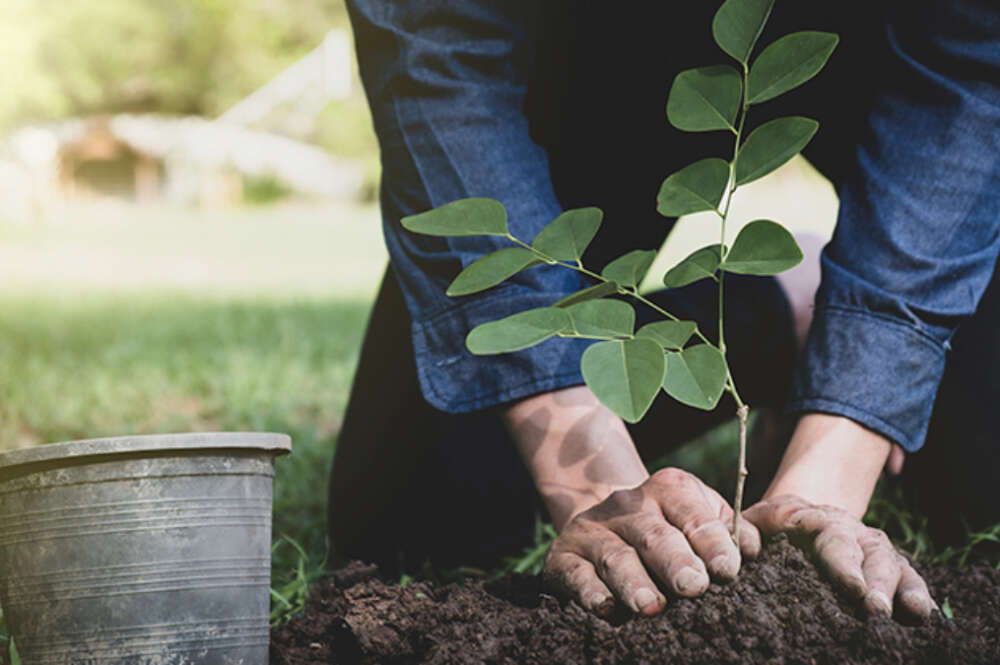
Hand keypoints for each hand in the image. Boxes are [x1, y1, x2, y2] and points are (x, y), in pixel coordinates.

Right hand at [543, 467, 760, 615]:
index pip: (692, 513)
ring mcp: (592, 529)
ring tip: (651, 607)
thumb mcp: (703, 519)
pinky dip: (590, 592)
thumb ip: (733, 531)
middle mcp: (627, 504)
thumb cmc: (672, 532)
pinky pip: (576, 574)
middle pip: (653, 534)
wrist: (606, 527)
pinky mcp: (563, 556)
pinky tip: (606, 609)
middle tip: (694, 587)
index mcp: (668, 489)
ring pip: (615, 556)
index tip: (728, 570)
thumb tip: (752, 549)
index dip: (711, 541)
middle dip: (675, 562)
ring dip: (633, 582)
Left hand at [744, 494, 934, 619]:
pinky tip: (924, 614)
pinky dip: (917, 593)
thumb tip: (737, 556)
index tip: (852, 588)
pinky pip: (907, 577)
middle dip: (875, 580)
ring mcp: (871, 547)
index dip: (844, 562)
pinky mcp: (886, 567)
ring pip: (893, 563)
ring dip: (902, 587)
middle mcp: (850, 529)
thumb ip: (743, 534)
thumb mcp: (751, 523)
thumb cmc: (766, 529)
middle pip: (869, 550)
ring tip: (911, 612)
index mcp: (814, 518)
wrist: (792, 517)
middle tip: (877, 609)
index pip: (832, 536)